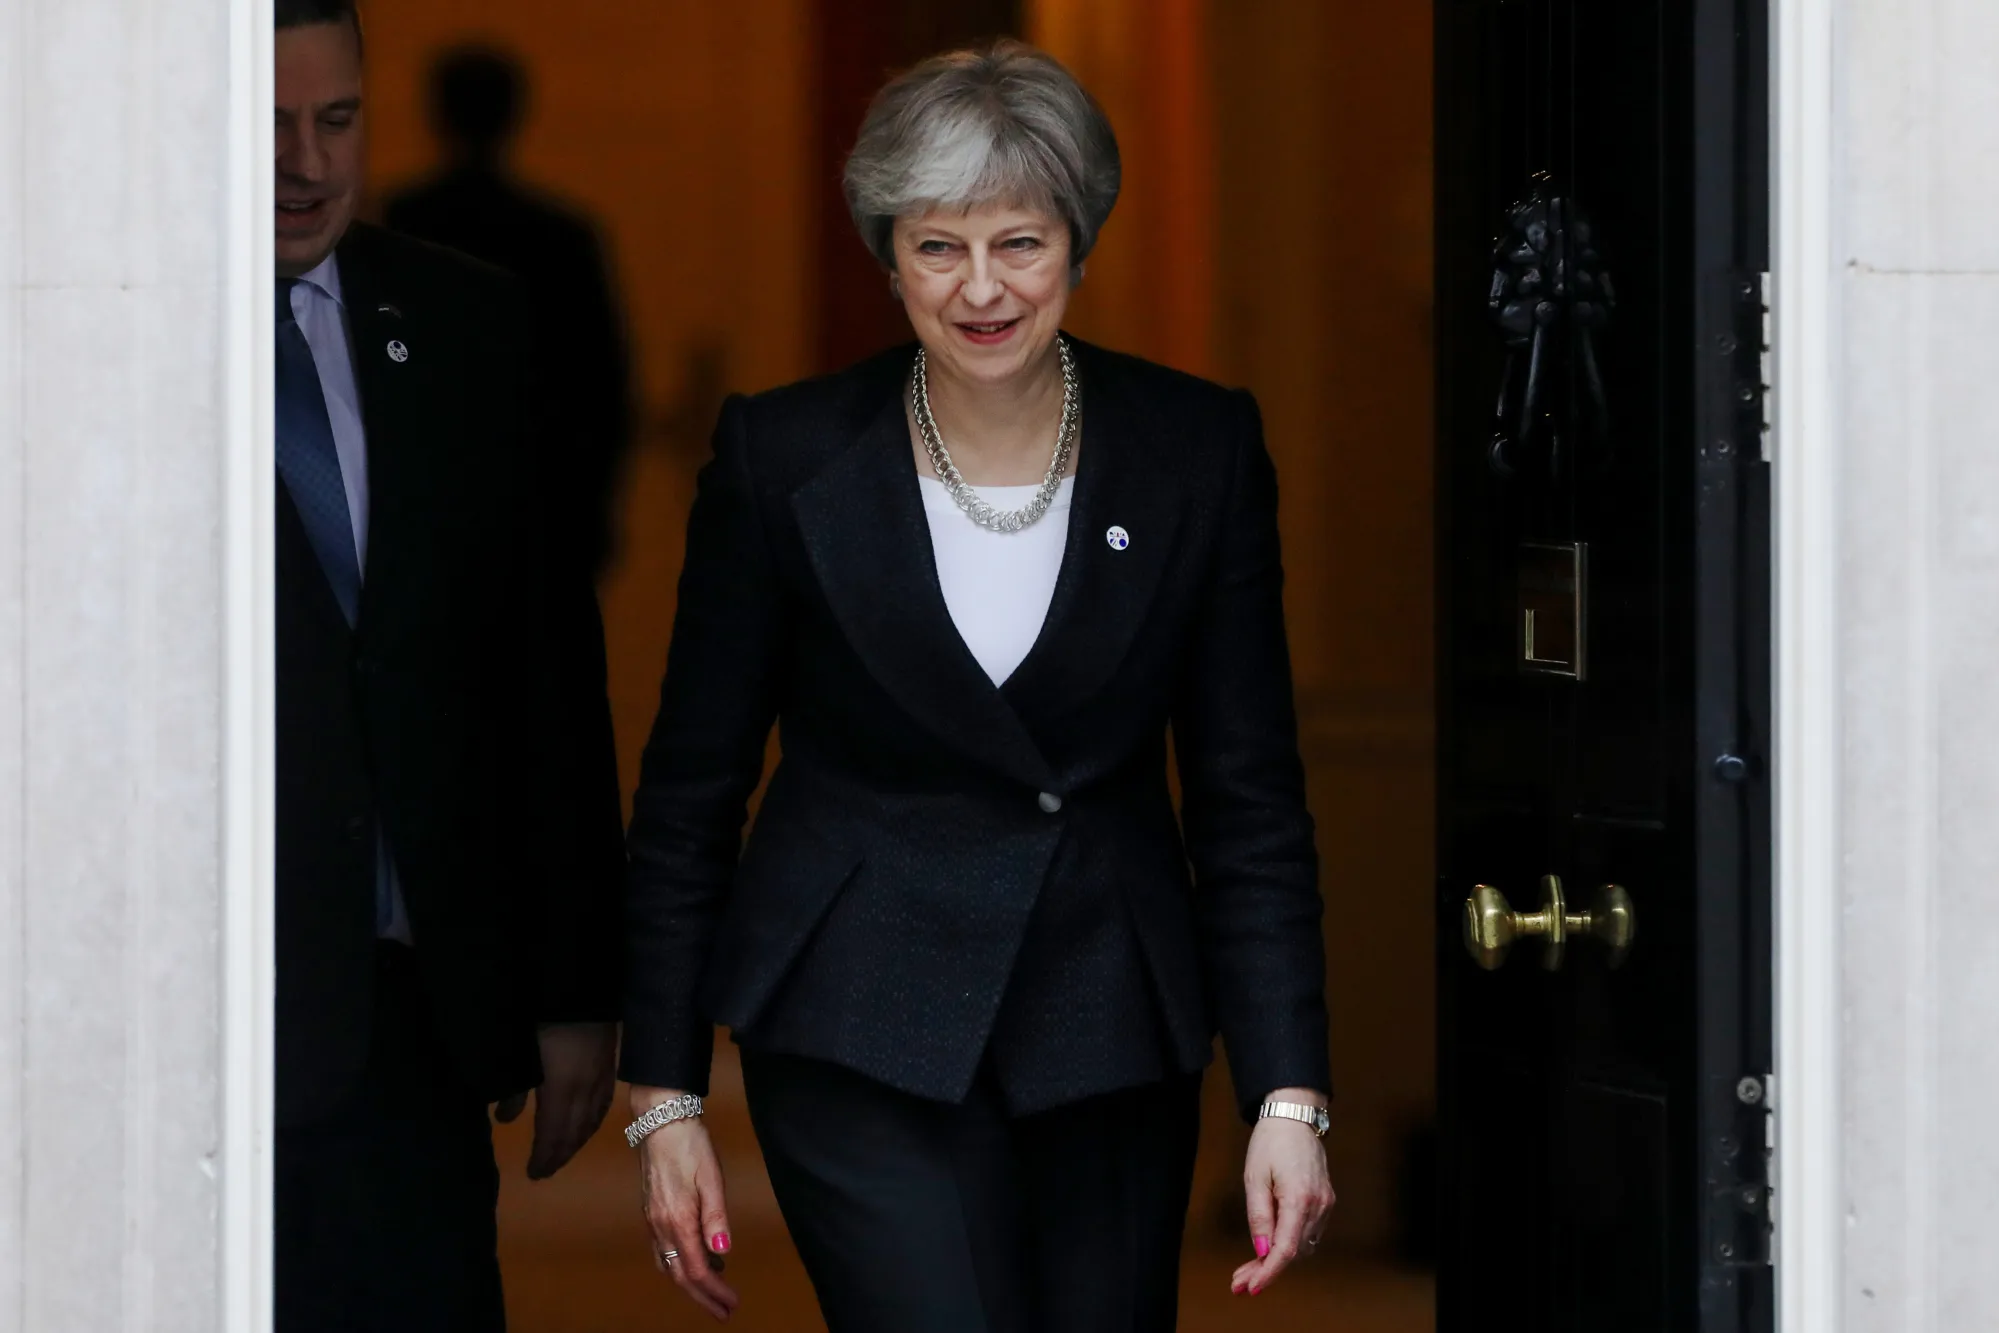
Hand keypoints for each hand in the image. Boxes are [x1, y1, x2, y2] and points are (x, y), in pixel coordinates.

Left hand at [494, 1022, 617, 1179]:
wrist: (577, 980)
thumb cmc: (542, 1016)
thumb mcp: (519, 1052)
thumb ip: (515, 1088)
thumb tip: (505, 1118)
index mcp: (562, 1087)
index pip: (554, 1133)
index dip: (545, 1156)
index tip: (533, 1174)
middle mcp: (586, 1087)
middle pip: (576, 1130)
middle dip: (561, 1153)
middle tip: (546, 1171)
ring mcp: (601, 1074)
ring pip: (593, 1118)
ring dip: (578, 1139)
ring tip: (564, 1152)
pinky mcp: (609, 1062)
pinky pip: (604, 1101)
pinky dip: (594, 1119)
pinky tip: (588, 1122)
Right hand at [633, 1086, 739, 1321]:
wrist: (661, 1121)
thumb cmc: (690, 1146)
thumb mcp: (712, 1178)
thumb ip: (716, 1218)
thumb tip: (722, 1252)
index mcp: (678, 1221)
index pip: (697, 1270)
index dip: (715, 1291)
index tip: (732, 1304)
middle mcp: (661, 1227)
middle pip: (680, 1275)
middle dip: (703, 1297)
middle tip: (724, 1311)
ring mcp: (652, 1220)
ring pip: (668, 1265)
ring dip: (690, 1282)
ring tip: (716, 1286)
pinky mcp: (651, 1212)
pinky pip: (662, 1250)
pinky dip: (679, 1263)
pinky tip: (696, 1255)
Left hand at [1233, 1088, 1336, 1295]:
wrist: (1294, 1117)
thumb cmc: (1271, 1143)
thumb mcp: (1254, 1177)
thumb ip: (1258, 1215)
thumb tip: (1260, 1249)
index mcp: (1299, 1198)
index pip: (1285, 1248)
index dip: (1268, 1272)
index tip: (1251, 1287)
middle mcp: (1318, 1205)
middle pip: (1293, 1252)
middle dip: (1266, 1269)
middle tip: (1239, 1281)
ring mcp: (1325, 1205)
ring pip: (1302, 1247)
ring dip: (1277, 1260)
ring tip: (1249, 1268)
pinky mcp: (1325, 1202)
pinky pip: (1308, 1234)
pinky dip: (1289, 1245)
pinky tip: (1269, 1247)